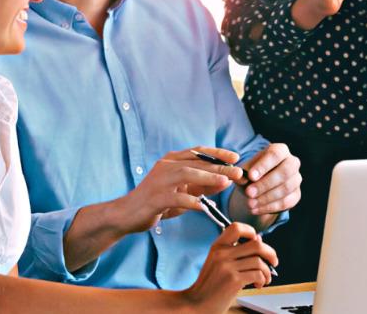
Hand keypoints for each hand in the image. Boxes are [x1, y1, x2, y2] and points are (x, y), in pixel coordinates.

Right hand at [114, 147, 243, 233]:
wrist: (127, 214)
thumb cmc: (157, 202)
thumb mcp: (182, 191)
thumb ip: (202, 186)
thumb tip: (226, 181)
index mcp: (171, 161)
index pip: (198, 152)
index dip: (218, 153)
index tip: (236, 157)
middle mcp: (165, 166)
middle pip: (196, 162)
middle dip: (219, 166)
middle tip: (238, 172)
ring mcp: (159, 181)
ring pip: (186, 174)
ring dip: (207, 177)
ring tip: (225, 182)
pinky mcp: (155, 198)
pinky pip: (176, 197)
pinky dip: (191, 201)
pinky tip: (204, 206)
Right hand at [181, 223, 278, 312]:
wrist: (196, 303)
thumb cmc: (209, 285)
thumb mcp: (217, 263)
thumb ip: (235, 251)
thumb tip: (259, 239)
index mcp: (217, 246)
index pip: (236, 227)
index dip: (251, 231)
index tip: (257, 240)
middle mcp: (222, 254)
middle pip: (256, 244)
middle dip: (270, 253)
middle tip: (273, 261)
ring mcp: (227, 267)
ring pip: (259, 261)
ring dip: (267, 272)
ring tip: (264, 279)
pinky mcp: (234, 280)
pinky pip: (258, 274)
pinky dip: (262, 280)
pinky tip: (258, 284)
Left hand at [236, 143, 302, 215]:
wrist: (259, 188)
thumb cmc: (252, 174)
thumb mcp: (245, 170)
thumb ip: (242, 173)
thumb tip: (241, 178)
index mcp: (280, 150)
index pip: (275, 154)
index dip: (263, 166)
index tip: (251, 176)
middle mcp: (292, 162)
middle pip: (284, 172)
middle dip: (265, 184)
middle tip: (249, 193)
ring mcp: (296, 179)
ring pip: (285, 188)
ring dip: (266, 198)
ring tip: (249, 204)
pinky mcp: (296, 195)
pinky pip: (285, 202)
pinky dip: (269, 207)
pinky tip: (255, 210)